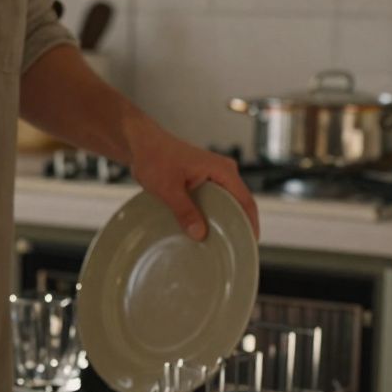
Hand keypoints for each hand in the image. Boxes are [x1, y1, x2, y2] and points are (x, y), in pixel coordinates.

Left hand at [126, 118, 259, 240]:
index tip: (251, 242)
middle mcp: (223, 172)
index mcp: (223, 170)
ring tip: (220, 242)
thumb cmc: (154, 158)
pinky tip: (204, 229)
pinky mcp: (202, 180)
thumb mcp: (169, 189)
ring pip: (225, 203)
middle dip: (237, 224)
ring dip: (223, 220)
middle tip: (234, 247)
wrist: (140, 144)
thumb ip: (185, 211)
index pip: (246, 200)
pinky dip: (211, 214)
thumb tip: (199, 234)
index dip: (251, 223)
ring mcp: (213, 176)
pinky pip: (213, 200)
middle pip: (239, 203)